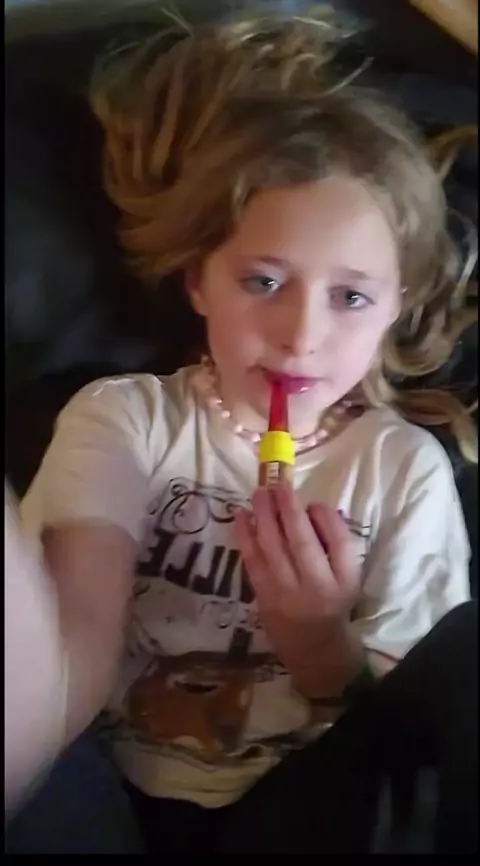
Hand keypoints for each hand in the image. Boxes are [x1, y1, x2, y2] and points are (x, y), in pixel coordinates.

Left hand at [234, 485, 362, 695]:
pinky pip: (251, 560)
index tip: (315, 502)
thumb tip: (315, 507)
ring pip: (272, 548)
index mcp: (344, 581)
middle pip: (301, 542)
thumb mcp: (348, 575)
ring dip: (263, 516)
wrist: (313, 645)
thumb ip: (337, 542)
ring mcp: (286, 593)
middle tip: (279, 485)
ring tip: (259, 493)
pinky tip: (241, 515)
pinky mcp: (263, 596)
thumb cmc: (332, 600)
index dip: (326, 518)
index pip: (339, 543)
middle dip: (289, 510)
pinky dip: (245, 535)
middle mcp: (316, 588)